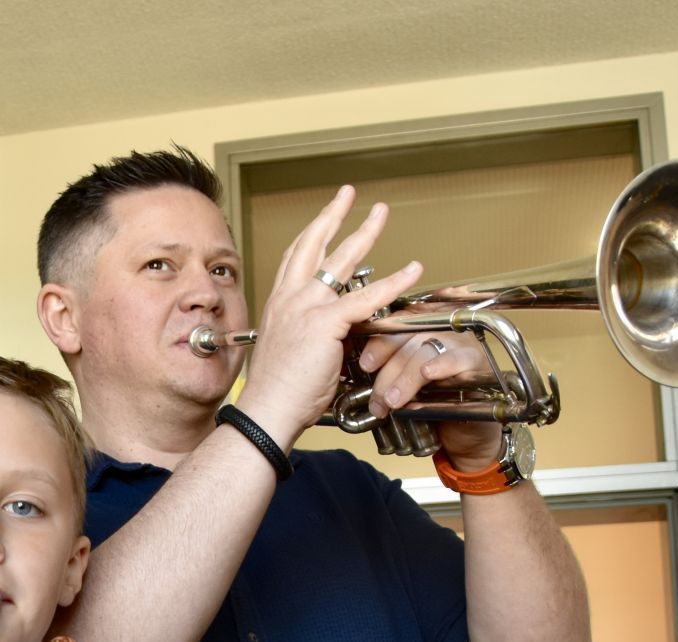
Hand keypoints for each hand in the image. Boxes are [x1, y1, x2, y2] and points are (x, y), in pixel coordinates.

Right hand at [235, 186, 425, 445]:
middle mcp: (289, 299)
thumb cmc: (277, 394)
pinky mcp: (325, 324)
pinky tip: (411, 270)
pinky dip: (393, 283)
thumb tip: (331, 337)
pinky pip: (366, 298)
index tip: (324, 217)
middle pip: (314, 244)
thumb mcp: (292, 353)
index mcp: (279, 305)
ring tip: (380, 213)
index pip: (295, 258)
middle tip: (348, 194)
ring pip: (340, 260)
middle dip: (333, 214)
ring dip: (364, 232)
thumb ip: (311, 336)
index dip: (312, 233)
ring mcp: (306, 308)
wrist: (266, 410)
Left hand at [347, 327, 504, 467]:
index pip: (396, 327)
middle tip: (378, 398)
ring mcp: (458, 345)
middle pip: (409, 338)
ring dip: (407, 376)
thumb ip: (385, 378)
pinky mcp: (476, 362)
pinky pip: (458, 358)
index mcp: (419, 334)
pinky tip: (427, 374)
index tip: (365, 365)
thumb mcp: (402, 391)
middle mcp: (439, 333)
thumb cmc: (432, 409)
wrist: (462, 435)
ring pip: (427, 349)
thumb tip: (357, 378)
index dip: (379, 343)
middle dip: (389, 369)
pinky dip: (442, 365)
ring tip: (393, 401)